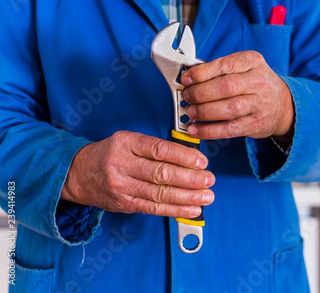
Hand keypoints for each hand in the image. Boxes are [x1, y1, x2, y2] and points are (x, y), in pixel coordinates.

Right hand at [61, 131, 214, 218]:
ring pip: (159, 193)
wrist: (78, 173)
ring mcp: (121, 186)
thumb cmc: (109, 154)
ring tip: (206, 197)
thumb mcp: (128, 141)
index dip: (183, 156)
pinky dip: (175, 210)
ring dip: (187, 197)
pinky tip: (191, 210)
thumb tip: (189, 157)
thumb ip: (154, 148)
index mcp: (125, 143)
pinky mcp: (124, 204)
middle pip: (160, 173)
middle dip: (189, 178)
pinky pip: (153, 208)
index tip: (202, 161)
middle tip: (209, 180)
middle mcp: (122, 164)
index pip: (158, 150)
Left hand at [181, 51, 294, 143]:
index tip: (186, 79)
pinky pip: (230, 129)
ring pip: (228, 108)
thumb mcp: (245, 67)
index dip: (202, 73)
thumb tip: (190, 78)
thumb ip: (221, 70)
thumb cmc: (256, 84)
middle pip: (225, 87)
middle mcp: (258, 82)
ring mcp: (259, 104)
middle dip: (200, 93)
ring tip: (191, 112)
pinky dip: (210, 131)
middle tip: (187, 96)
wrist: (283, 105)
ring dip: (204, 111)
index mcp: (253, 62)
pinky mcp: (255, 124)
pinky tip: (196, 129)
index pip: (224, 65)